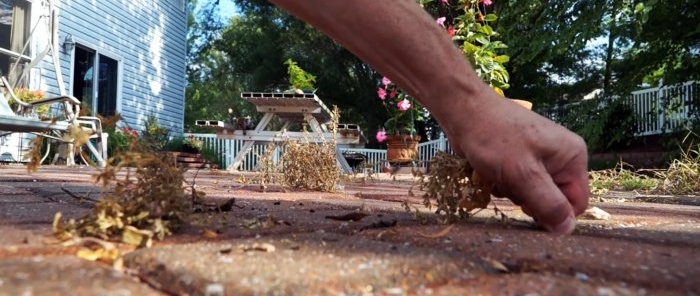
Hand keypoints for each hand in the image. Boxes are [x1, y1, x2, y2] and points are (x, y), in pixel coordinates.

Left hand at [441, 93, 588, 233]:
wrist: (464, 111)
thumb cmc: (494, 138)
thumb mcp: (523, 175)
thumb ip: (547, 203)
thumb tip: (568, 230)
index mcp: (572, 157)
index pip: (576, 203)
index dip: (553, 213)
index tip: (527, 207)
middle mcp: (561, 157)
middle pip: (552, 200)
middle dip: (528, 199)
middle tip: (509, 184)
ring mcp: (539, 156)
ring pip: (531, 194)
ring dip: (512, 191)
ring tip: (497, 174)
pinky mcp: (520, 158)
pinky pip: (517, 184)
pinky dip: (503, 183)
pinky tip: (490, 171)